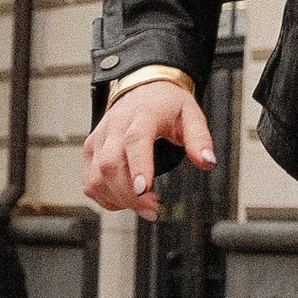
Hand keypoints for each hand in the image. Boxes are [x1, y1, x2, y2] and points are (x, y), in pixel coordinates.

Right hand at [80, 80, 213, 220]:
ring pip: (96, 177)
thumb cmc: (168, 105)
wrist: (143, 87)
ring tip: (143, 206)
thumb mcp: (192, 115)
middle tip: (154, 210)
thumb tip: (208, 162)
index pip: (135, 140)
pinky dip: (105, 198)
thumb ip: (200, 139)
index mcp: (142, 115)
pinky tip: (125, 199)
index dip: (138, 167)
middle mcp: (115, 125)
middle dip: (130, 195)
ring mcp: (99, 138)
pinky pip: (90, 182)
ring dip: (119, 200)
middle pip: (111, 165)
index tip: (144, 190)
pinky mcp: (91, 150)